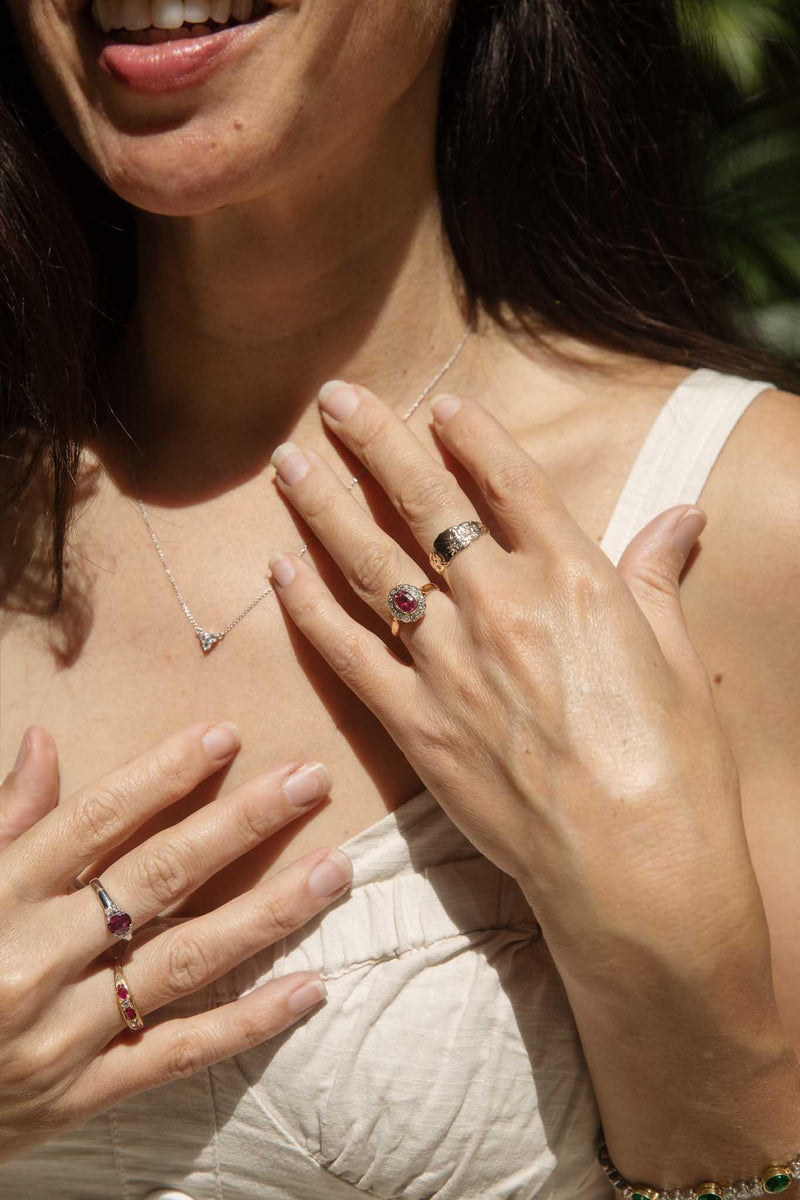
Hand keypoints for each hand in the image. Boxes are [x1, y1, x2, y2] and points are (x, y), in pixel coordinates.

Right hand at [0, 721, 351, 1160]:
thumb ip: (3, 820)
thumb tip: (43, 742)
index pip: (95, 821)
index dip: (164, 774)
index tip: (226, 736)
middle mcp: (33, 961)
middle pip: (157, 879)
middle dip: (240, 824)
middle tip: (310, 782)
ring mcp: (62, 1035)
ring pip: (184, 961)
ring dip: (268, 911)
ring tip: (335, 869)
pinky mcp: (82, 1096)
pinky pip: (179, 1055)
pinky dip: (249, 1023)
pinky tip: (310, 987)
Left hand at [266, 381, 759, 973]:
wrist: (634, 872)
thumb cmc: (675, 766)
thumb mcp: (677, 658)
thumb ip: (657, 577)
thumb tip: (681, 515)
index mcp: (574, 579)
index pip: (507, 482)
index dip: (468, 435)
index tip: (437, 404)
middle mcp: (501, 606)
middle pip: (423, 503)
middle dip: (374, 442)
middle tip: (334, 398)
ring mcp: (449, 665)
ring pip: (369, 565)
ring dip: (324, 507)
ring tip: (288, 462)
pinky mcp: (415, 725)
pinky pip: (348, 652)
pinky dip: (308, 608)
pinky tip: (280, 569)